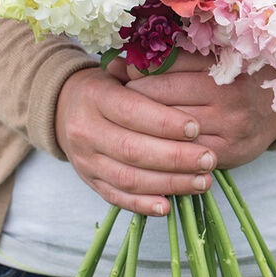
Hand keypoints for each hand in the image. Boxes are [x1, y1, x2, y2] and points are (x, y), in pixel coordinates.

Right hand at [55, 66, 214, 216]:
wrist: (67, 109)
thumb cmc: (107, 88)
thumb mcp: (121, 73)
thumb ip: (147, 75)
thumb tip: (175, 70)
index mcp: (95, 97)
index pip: (131, 111)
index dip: (165, 122)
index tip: (196, 128)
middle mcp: (86, 130)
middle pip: (132, 149)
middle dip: (175, 157)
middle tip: (208, 159)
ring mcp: (86, 160)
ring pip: (128, 178)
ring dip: (169, 183)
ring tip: (203, 181)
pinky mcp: (90, 182)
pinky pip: (117, 198)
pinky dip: (143, 205)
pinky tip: (169, 206)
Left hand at [124, 52, 275, 168]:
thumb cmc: (235, 81)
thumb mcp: (208, 62)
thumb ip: (166, 61)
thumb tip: (115, 66)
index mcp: (221, 63)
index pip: (166, 65)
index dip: (138, 70)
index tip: (124, 74)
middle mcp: (227, 93)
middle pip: (163, 95)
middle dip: (134, 98)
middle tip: (117, 101)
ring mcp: (229, 125)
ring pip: (170, 127)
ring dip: (142, 126)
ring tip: (126, 122)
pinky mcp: (228, 153)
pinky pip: (184, 153)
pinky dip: (162, 148)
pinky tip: (148, 144)